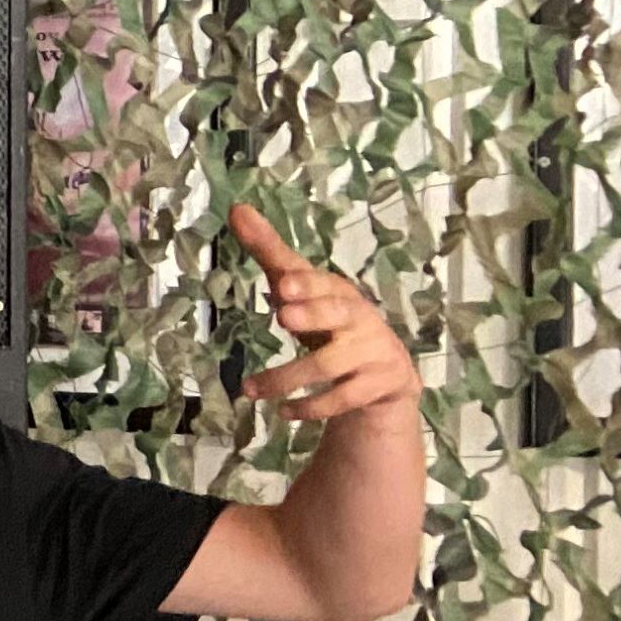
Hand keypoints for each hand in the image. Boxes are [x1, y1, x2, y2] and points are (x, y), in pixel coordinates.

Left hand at [229, 203, 417, 425]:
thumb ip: (269, 252)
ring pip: (331, 365)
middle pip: (339, 314)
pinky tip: (283, 412)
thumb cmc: (330, 322)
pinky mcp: (381, 385)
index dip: (307, 284)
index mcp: (339, 293)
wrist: (384, 376)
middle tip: (281, 315)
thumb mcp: (300, 288)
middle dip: (312, 314)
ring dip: (287, 377)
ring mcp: (374, 353)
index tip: (282, 284)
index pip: (325, 283)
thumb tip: (236, 207)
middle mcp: (361, 319)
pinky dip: (313, 406)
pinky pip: (345, 398)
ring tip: (249, 390)